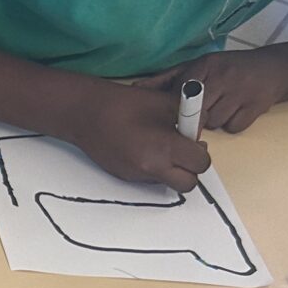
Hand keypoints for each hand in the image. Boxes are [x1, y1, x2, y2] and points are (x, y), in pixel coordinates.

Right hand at [69, 80, 213, 190]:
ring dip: (172, 170)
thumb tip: (198, 128)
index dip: (201, 152)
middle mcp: (151, 168)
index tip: (195, 141)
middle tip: (186, 152)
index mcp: (165, 148)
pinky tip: (145, 148)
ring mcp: (137, 175)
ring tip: (162, 147)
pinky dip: (155, 168)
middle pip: (188, 184)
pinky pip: (150, 179)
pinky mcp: (125, 177)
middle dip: (191, 169)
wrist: (86, 114)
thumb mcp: (166, 103)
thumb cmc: (124, 105)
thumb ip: (191, 117)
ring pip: (168, 182)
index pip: (200, 163)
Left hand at [131, 49, 287, 135]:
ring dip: (216, 121)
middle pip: (198, 112)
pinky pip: (234, 127)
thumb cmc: (227, 70)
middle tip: (204, 111)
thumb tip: (136, 88)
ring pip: (215, 122)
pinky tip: (237, 111)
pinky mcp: (256, 107)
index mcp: (206, 65)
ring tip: (223, 106)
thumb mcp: (198, 66)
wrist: (272, 69)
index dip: (179, 108)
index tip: (178, 113)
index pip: (182, 93)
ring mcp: (241, 91)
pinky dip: (234, 124)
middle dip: (197, 117)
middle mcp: (224, 76)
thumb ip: (167, 79)